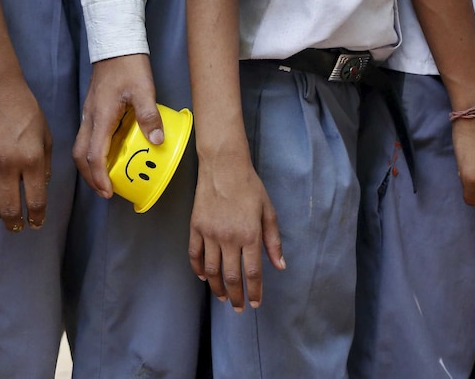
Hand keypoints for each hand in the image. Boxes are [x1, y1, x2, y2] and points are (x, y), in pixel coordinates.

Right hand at [0, 81, 51, 231]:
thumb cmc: (27, 111)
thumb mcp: (45, 137)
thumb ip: (44, 166)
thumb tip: (40, 188)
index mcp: (31, 161)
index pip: (35, 201)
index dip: (37, 218)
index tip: (36, 223)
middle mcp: (8, 166)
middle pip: (9, 209)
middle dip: (15, 224)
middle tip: (17, 227)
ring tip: (1, 214)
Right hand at [73, 54, 163, 197]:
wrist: (115, 44)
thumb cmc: (128, 65)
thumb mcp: (144, 89)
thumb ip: (149, 115)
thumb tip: (156, 142)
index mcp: (100, 117)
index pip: (93, 155)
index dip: (99, 177)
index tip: (108, 192)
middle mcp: (90, 118)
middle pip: (80, 155)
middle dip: (90, 177)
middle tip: (105, 191)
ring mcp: (89, 114)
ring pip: (82, 146)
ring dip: (90, 166)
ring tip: (105, 178)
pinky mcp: (93, 110)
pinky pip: (88, 137)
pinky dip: (94, 152)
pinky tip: (109, 154)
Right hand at [188, 149, 284, 311]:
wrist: (223, 166)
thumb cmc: (250, 187)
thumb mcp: (268, 211)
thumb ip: (273, 240)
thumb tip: (279, 266)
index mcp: (250, 235)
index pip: (252, 272)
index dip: (254, 291)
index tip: (255, 303)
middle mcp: (229, 238)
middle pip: (231, 276)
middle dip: (236, 296)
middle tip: (239, 308)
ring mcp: (209, 233)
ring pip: (211, 270)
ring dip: (217, 287)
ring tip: (223, 297)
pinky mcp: (196, 227)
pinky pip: (194, 254)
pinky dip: (198, 269)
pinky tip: (204, 277)